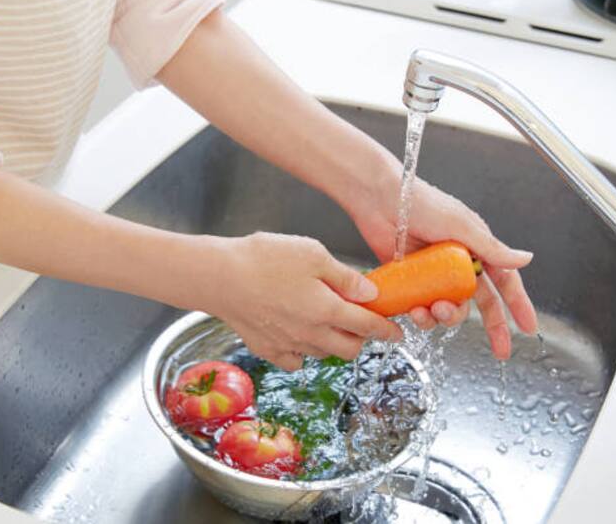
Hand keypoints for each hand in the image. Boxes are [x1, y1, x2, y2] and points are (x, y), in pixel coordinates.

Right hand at [206, 232, 402, 370]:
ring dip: (333, 343)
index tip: (397, 332)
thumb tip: (370, 293)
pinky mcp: (267, 349)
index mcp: (328, 310)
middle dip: (361, 338)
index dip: (386, 330)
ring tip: (328, 322)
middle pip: (349, 348)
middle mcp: (311, 334)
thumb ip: (345, 277)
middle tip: (360, 323)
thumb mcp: (312, 254)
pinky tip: (299, 334)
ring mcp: (288, 345)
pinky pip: (295, 360)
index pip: (368, 326)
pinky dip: (304, 352)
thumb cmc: (264, 259)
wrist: (218, 277)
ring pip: (324, 354)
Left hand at [348, 174, 537, 359]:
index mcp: (477, 248)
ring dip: (446, 317)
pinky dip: (421, 314)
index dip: (518, 305)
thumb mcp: (462, 226)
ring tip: (434, 310)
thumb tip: (526, 259)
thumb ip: (492, 248)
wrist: (380, 201)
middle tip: (499, 349)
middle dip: (493, 327)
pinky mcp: (412, 281)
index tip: (528, 327)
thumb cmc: (422, 203)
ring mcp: (435, 274)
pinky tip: (415, 310)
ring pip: (451, 308)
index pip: (505, 281)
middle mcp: (458, 263)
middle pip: (482, 302)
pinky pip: (423, 307)